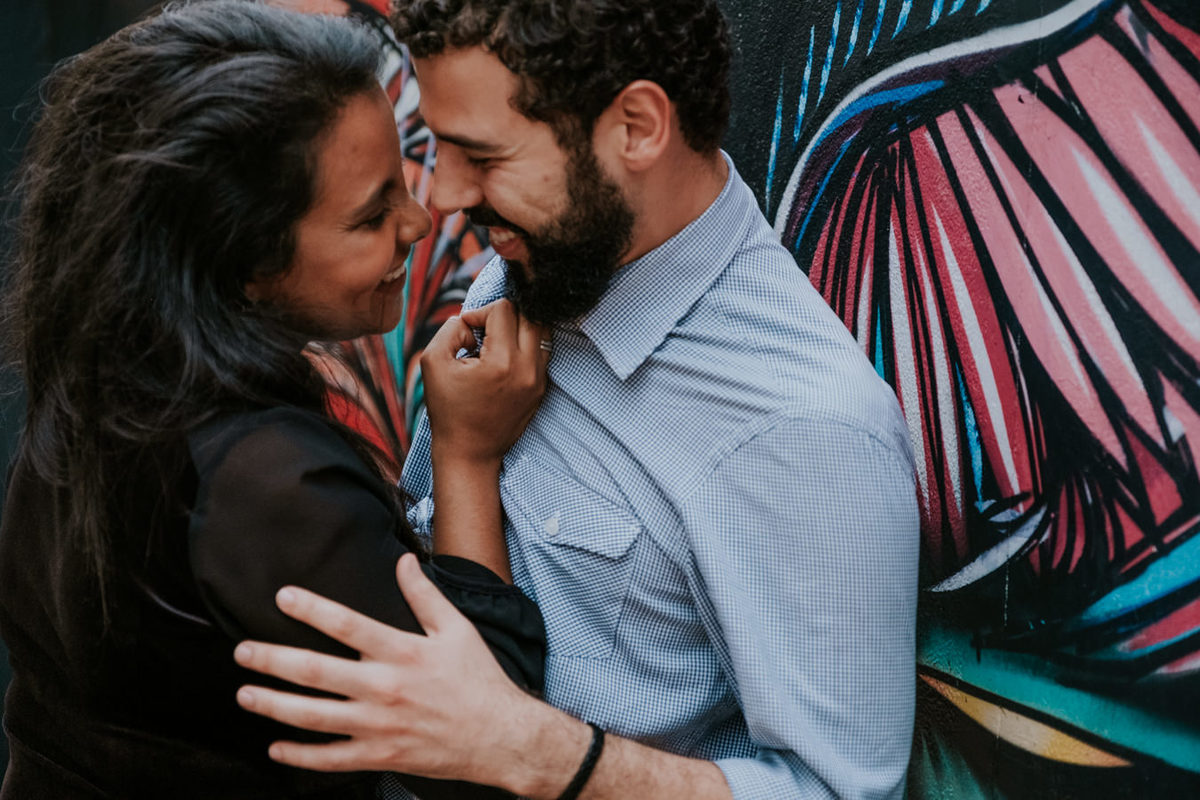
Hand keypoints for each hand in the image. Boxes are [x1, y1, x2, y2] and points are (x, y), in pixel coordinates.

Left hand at [233, 554, 541, 784]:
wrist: (500, 737)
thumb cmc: (479, 681)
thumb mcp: (457, 629)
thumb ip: (424, 595)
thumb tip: (403, 561)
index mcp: (403, 652)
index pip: (347, 625)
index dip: (311, 609)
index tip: (282, 596)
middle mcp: (385, 688)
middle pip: (316, 672)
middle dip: (273, 660)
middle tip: (243, 652)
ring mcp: (379, 725)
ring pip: (313, 717)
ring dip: (274, 705)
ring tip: (245, 694)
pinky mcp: (381, 755)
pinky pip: (331, 758)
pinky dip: (300, 757)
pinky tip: (277, 748)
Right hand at [420, 299, 550, 464]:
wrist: (469, 452)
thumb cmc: (449, 409)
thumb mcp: (433, 362)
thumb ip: (450, 328)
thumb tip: (471, 321)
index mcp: (502, 361)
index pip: (504, 309)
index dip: (480, 313)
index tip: (467, 334)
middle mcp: (527, 368)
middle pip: (528, 314)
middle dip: (503, 316)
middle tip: (483, 336)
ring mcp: (539, 380)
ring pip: (541, 331)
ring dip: (519, 328)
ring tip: (496, 344)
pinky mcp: (542, 388)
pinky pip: (543, 352)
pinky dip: (526, 346)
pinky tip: (505, 360)